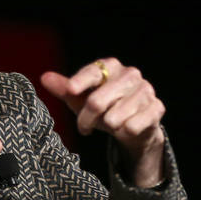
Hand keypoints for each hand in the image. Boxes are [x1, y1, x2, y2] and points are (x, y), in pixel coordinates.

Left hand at [40, 58, 165, 186]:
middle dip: (86, 118)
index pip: (94, 71)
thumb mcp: (79, 99)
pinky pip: (132, 126)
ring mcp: (146, 91)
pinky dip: (123, 132)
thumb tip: (44, 78)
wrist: (132, 125)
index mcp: (111, 67)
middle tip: (83, 127)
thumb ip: (64, 89)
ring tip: (107, 125)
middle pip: (98, 100)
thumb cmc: (103, 107)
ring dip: (106, 127)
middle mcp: (130, 75)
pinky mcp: (156, 108)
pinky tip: (124, 129)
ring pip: (114, 117)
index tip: (70, 89)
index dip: (80, 81)